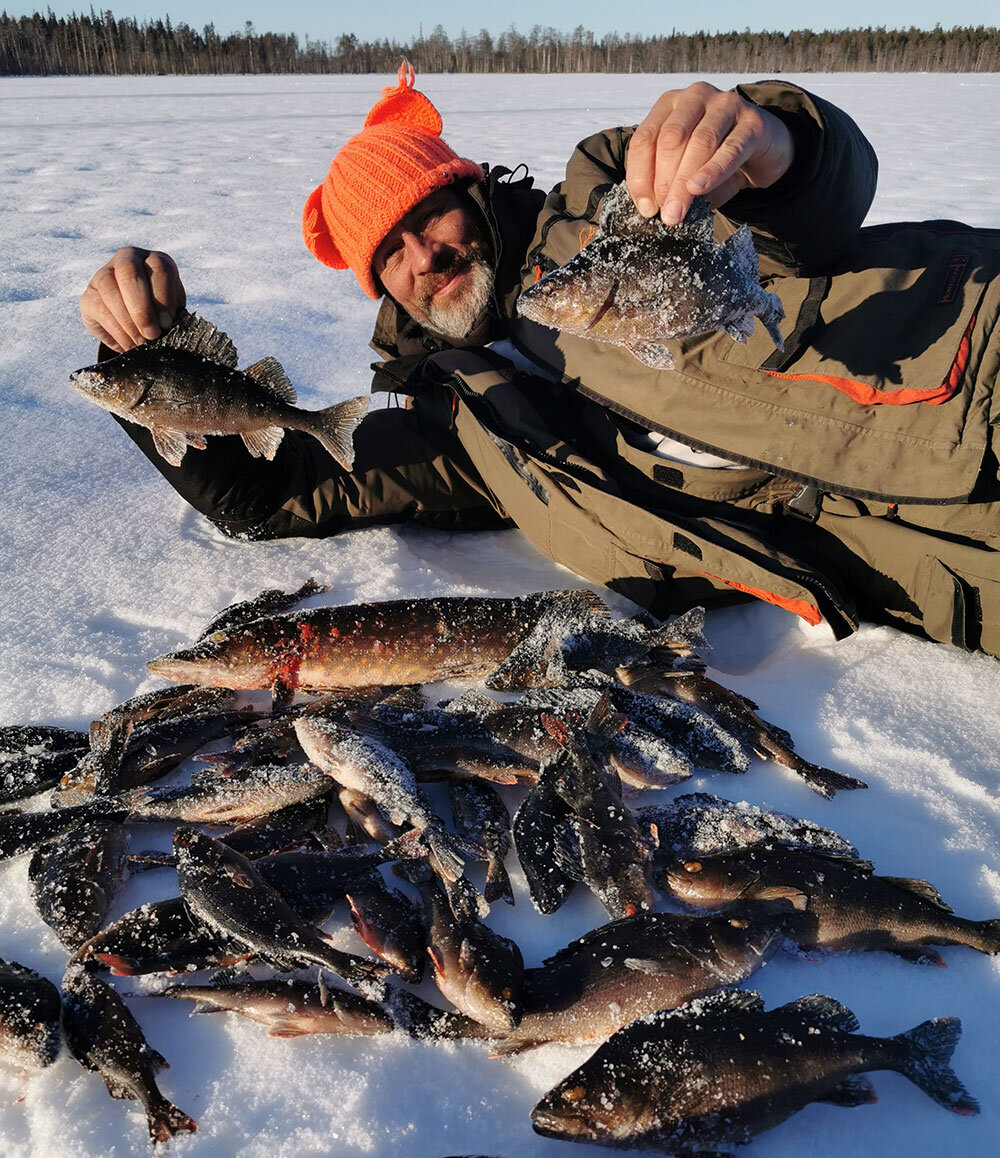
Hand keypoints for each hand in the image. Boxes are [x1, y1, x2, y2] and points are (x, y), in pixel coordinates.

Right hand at [80, 247, 185, 351]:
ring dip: (127, 320)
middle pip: (129, 271)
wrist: (137, 323)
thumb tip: (166, 327)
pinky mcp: (89, 295)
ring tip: (140, 342)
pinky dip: (116, 330)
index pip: (159, 268)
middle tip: (151, 334)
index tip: (167, 323)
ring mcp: (103, 274)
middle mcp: (127, 259)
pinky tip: (128, 343)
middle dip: (141, 308)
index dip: (163, 297)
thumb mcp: (172, 310)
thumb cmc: (160, 313)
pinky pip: (99, 308)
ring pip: (109, 288)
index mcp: (153, 260)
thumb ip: (171, 314)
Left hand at [625, 82, 793, 224]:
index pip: (644, 138)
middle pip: (671, 139)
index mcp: (669, 104)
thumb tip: (651, 208)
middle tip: (665, 215)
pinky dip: (714, 171)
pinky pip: (731, 148)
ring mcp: (726, 104)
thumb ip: (666, 180)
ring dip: (685, 183)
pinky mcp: (753, 121)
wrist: (763, 150)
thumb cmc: (715, 159)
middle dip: (663, 181)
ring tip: (678, 212)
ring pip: (699, 142)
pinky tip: (701, 188)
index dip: (640, 175)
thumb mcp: (684, 167)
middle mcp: (695, 96)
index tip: (646, 208)